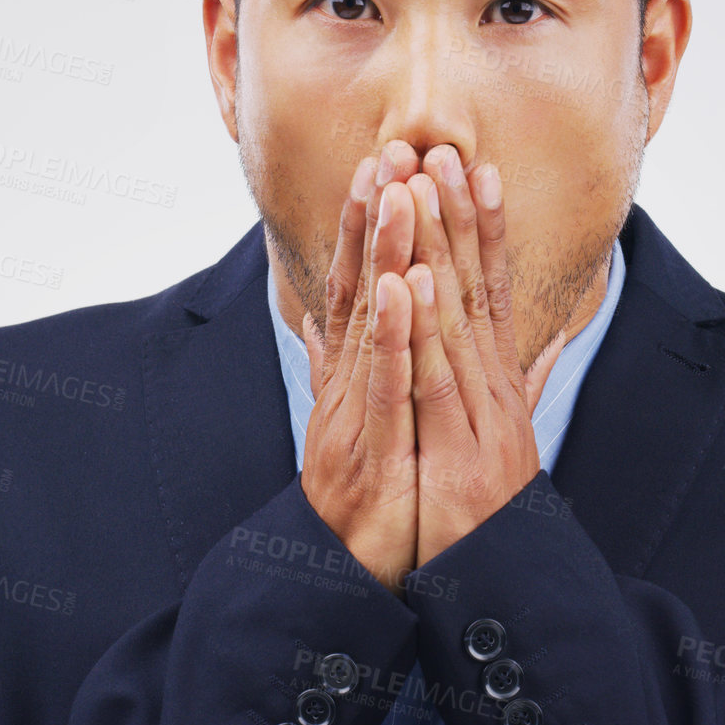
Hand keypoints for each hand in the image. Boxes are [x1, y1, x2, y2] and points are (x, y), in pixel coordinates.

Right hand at [298, 141, 422, 594]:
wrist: (348, 573)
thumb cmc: (361, 495)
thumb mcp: (356, 420)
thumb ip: (349, 366)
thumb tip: (326, 322)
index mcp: (354, 371)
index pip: (360, 283)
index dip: (369, 223)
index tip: (386, 163)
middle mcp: (346, 380)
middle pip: (359, 285)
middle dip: (374, 217)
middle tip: (389, 151)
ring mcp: (354, 410)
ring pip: (370, 321)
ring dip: (381, 254)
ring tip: (397, 194)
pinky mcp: (368, 448)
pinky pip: (383, 383)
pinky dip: (391, 336)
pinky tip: (398, 290)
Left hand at [403, 145, 568, 568]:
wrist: (495, 588)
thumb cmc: (487, 513)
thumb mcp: (504, 437)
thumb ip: (522, 383)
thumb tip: (546, 339)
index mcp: (497, 383)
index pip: (490, 289)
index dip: (482, 227)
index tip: (472, 167)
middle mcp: (494, 390)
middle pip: (474, 288)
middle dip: (455, 214)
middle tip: (442, 146)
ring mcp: (478, 419)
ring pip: (453, 317)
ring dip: (436, 246)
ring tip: (419, 185)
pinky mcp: (455, 453)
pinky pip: (431, 380)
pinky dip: (417, 328)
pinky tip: (405, 280)